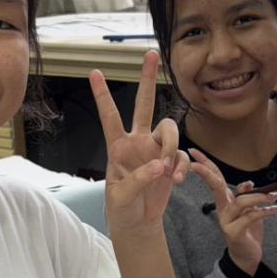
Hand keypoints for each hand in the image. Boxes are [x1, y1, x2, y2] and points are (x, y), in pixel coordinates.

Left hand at [90, 51, 188, 233]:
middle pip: (144, 105)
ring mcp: (156, 150)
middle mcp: (137, 142)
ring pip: (170, 130)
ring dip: (172, 147)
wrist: (139, 223)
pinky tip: (176, 182)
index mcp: (117, 147)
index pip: (109, 117)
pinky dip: (182, 167)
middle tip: (151, 54)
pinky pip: (182, 155)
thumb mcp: (120, 198)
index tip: (94, 72)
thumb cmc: (122, 209)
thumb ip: (137, 180)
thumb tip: (159, 166)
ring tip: (169, 171)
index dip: (102, 95)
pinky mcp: (171, 162)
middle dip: (148, 80)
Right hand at [188, 148, 276, 275]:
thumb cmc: (248, 231)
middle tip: (197, 164)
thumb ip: (248, 196)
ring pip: (241, 201)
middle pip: (215, 186)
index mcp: (225, 201)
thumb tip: (249, 183)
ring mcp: (227, 221)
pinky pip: (251, 217)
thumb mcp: (249, 209)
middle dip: (207, 173)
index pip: (214, 179)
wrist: (247, 255)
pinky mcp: (235, 232)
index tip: (193, 152)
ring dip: (261, 196)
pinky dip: (266, 211)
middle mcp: (223, 209)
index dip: (205, 165)